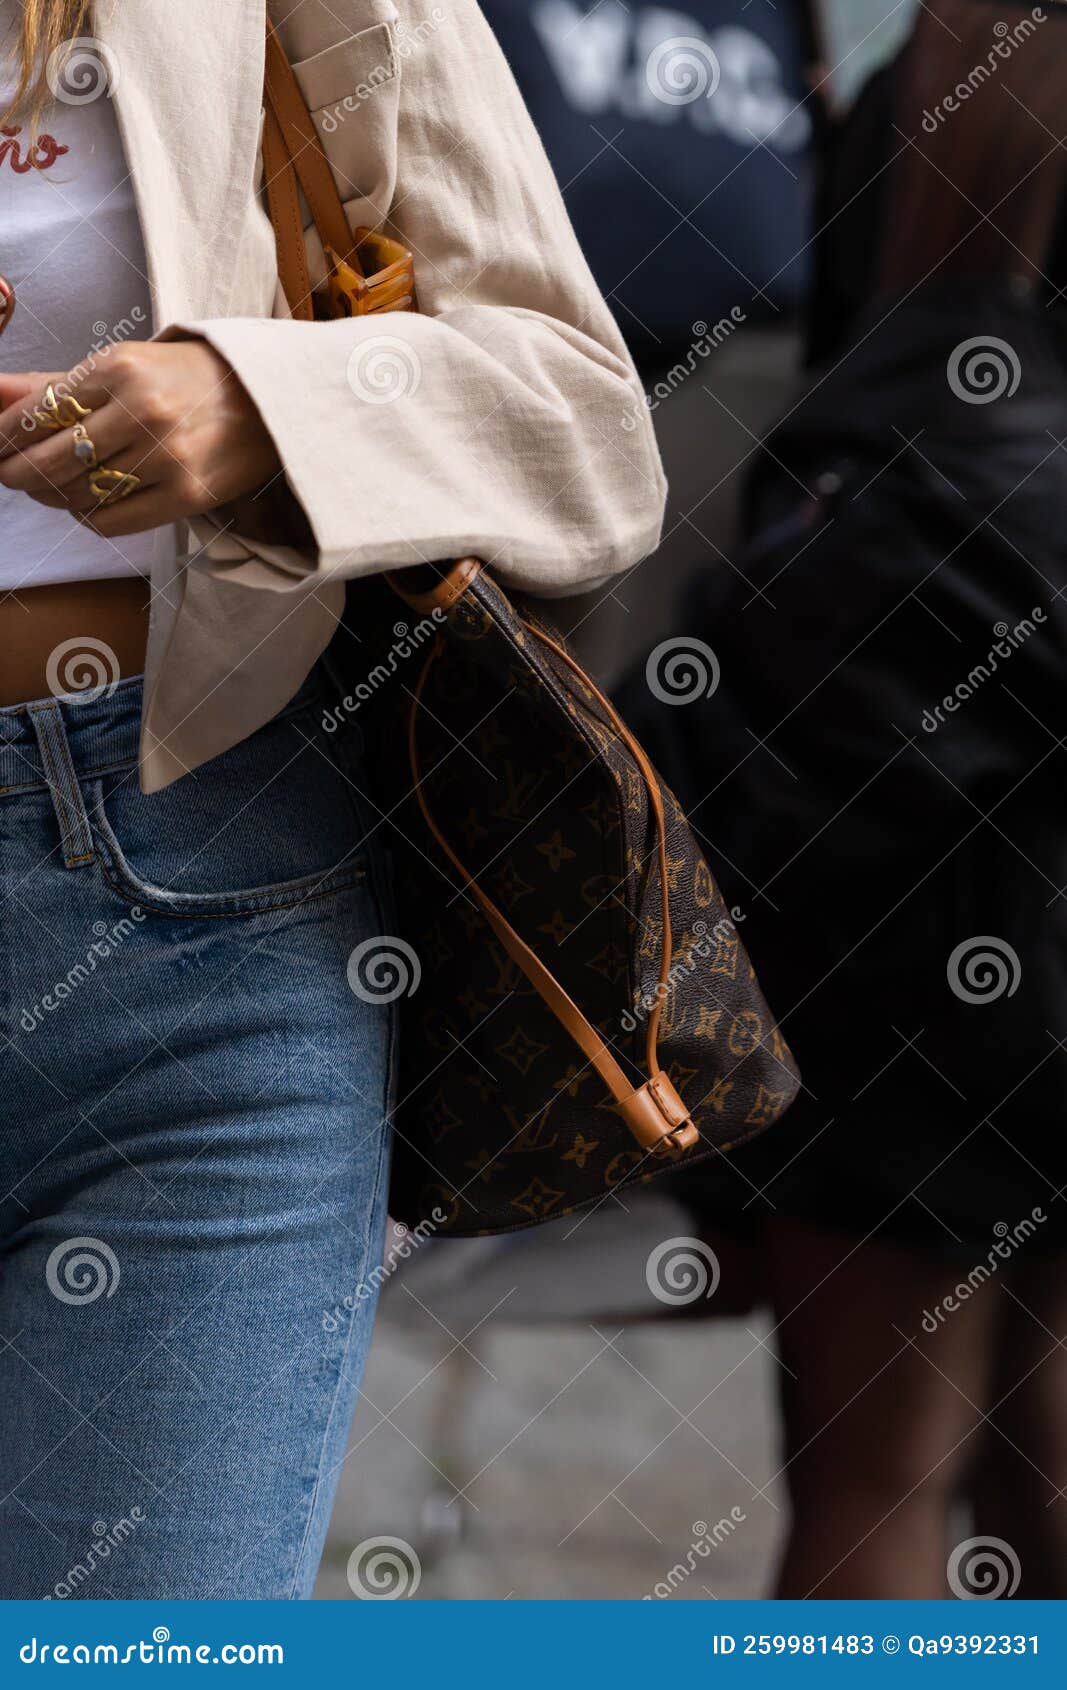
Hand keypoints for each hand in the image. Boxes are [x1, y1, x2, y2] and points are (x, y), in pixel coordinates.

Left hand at [0, 340, 282, 536]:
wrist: (266, 400)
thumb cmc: (185, 380)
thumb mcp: (121, 367)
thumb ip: (54, 384)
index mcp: (119, 368)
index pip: (38, 414)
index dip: (4, 438)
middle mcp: (142, 411)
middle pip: (50, 460)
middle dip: (17, 473)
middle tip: (9, 475)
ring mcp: (166, 456)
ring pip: (78, 494)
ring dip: (52, 497)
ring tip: (50, 489)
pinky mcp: (186, 494)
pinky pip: (112, 520)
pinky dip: (88, 517)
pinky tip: (87, 505)